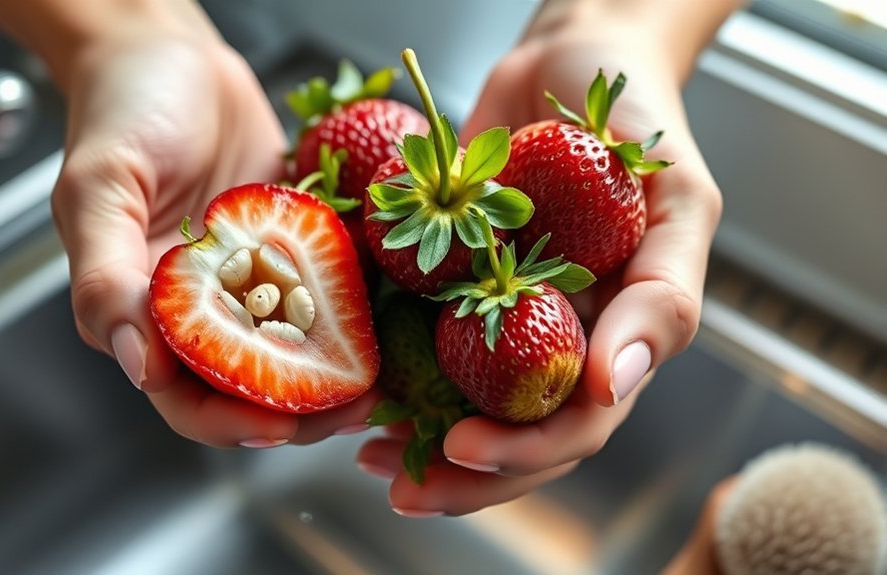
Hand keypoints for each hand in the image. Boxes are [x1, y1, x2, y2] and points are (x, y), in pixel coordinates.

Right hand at [50, 8, 379, 447]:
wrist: (174, 52)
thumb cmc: (123, 108)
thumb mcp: (100, 188)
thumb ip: (104, 277)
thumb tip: (134, 362)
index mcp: (144, 308)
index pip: (183, 394)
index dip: (230, 421)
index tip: (282, 425)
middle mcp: (200, 305)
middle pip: (250, 386)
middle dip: (301, 408)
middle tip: (354, 407)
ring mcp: (250, 278)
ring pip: (295, 350)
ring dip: (334, 371)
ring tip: (378, 377)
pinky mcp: (291, 246)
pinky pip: (324, 291)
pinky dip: (352, 313)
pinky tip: (386, 322)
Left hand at [357, 2, 722, 514]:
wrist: (568, 62)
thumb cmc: (637, 120)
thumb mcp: (679, 198)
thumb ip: (665, 292)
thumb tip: (620, 380)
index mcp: (617, 334)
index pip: (580, 422)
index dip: (527, 450)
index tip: (464, 448)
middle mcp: (559, 336)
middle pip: (519, 433)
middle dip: (464, 474)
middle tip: (402, 484)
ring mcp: (504, 312)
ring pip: (465, 401)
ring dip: (420, 438)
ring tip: (369, 452)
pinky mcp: (454, 280)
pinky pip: (421, 335)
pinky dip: (390, 368)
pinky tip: (356, 388)